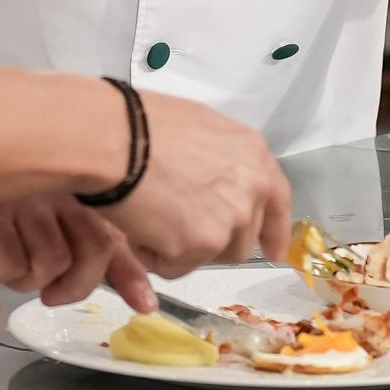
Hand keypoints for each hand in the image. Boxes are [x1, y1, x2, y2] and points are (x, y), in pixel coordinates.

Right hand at [0, 194, 153, 309]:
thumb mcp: (34, 219)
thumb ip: (76, 241)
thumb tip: (119, 280)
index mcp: (72, 184)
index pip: (115, 229)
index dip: (132, 273)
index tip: (145, 304)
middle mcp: (55, 185)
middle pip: (93, 250)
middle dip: (75, 286)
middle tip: (51, 295)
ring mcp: (23, 195)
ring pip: (49, 264)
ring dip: (22, 277)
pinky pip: (8, 265)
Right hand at [111, 90, 293, 275]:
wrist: (112, 140)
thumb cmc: (139, 124)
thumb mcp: (198, 127)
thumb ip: (222, 160)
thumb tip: (215, 182)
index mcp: (254, 155)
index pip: (278, 202)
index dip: (274, 231)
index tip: (273, 251)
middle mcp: (252, 190)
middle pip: (243, 239)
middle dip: (212, 240)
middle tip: (174, 225)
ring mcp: (230, 220)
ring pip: (212, 256)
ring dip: (183, 249)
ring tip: (151, 217)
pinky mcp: (201, 245)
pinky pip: (176, 265)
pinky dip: (153, 254)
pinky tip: (137, 224)